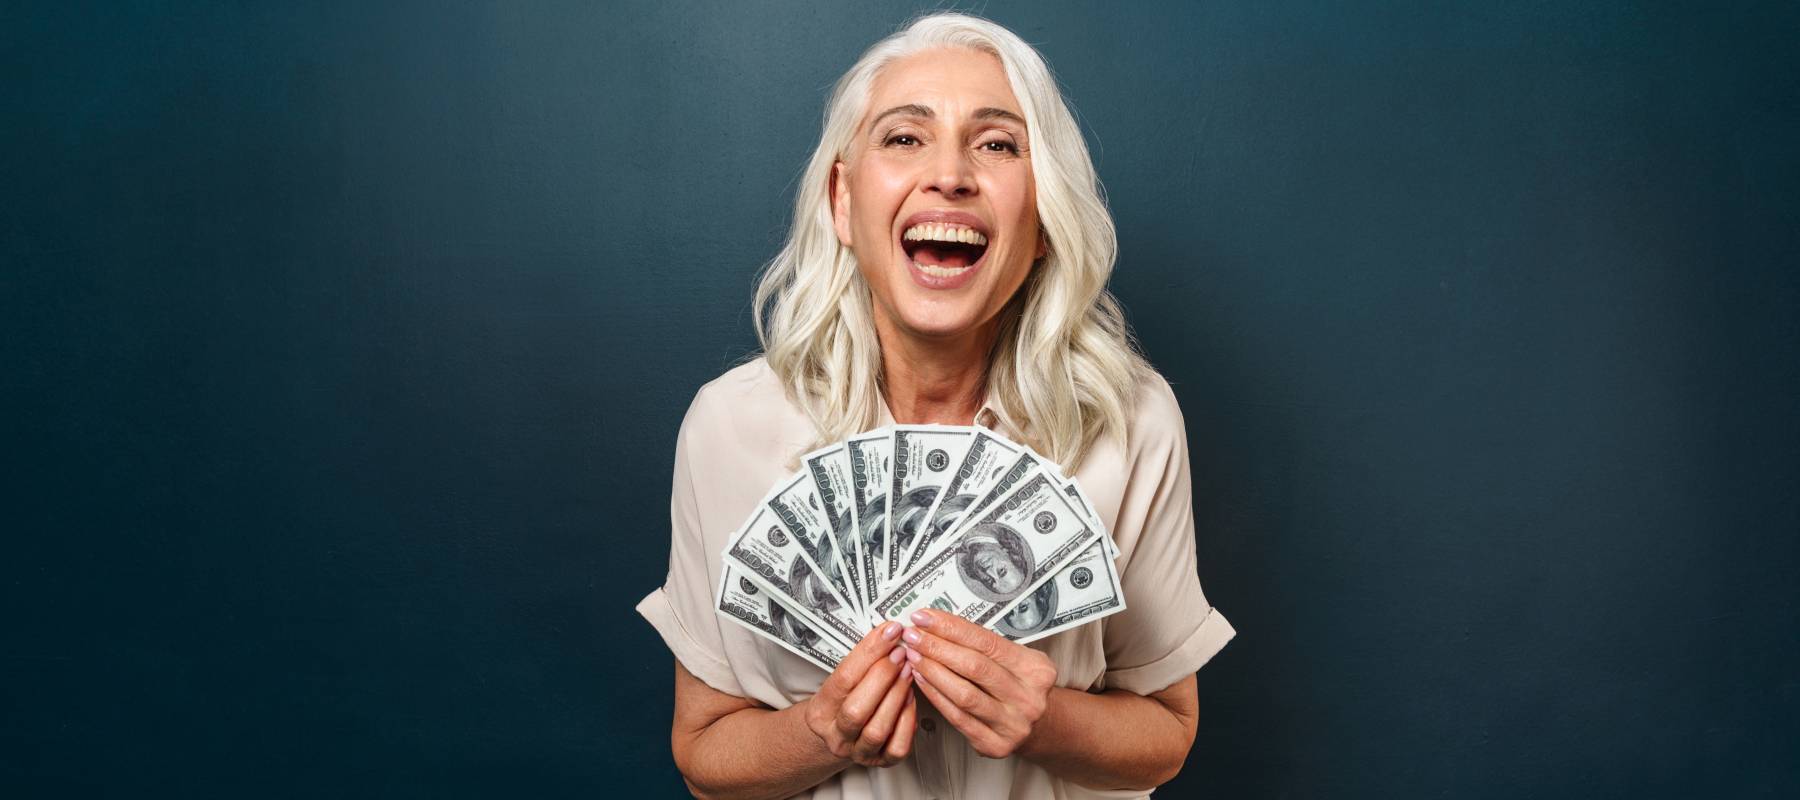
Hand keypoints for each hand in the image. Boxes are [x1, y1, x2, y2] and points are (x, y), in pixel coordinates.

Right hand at [802, 621, 918, 766]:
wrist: (840, 735)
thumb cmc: (845, 700)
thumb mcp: (841, 682)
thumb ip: (862, 663)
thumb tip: (889, 632)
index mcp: (819, 712)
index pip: (843, 679)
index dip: (869, 652)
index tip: (890, 631)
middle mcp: (835, 736)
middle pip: (857, 709)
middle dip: (882, 676)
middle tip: (901, 652)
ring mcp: (858, 752)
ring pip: (877, 729)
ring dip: (897, 695)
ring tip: (909, 671)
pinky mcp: (881, 762)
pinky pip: (897, 746)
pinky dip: (908, 720)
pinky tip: (912, 697)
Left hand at [902, 609, 1057, 758]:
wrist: (1041, 727)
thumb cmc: (1019, 686)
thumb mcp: (1016, 660)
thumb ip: (983, 645)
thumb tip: (937, 625)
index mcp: (1035, 668)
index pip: (986, 642)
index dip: (951, 628)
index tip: (925, 617)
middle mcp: (1028, 697)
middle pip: (974, 667)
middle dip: (937, 648)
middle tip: (913, 636)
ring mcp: (1013, 724)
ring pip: (963, 694)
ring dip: (932, 672)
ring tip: (913, 656)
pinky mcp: (996, 745)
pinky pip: (957, 717)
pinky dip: (936, 696)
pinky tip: (921, 681)